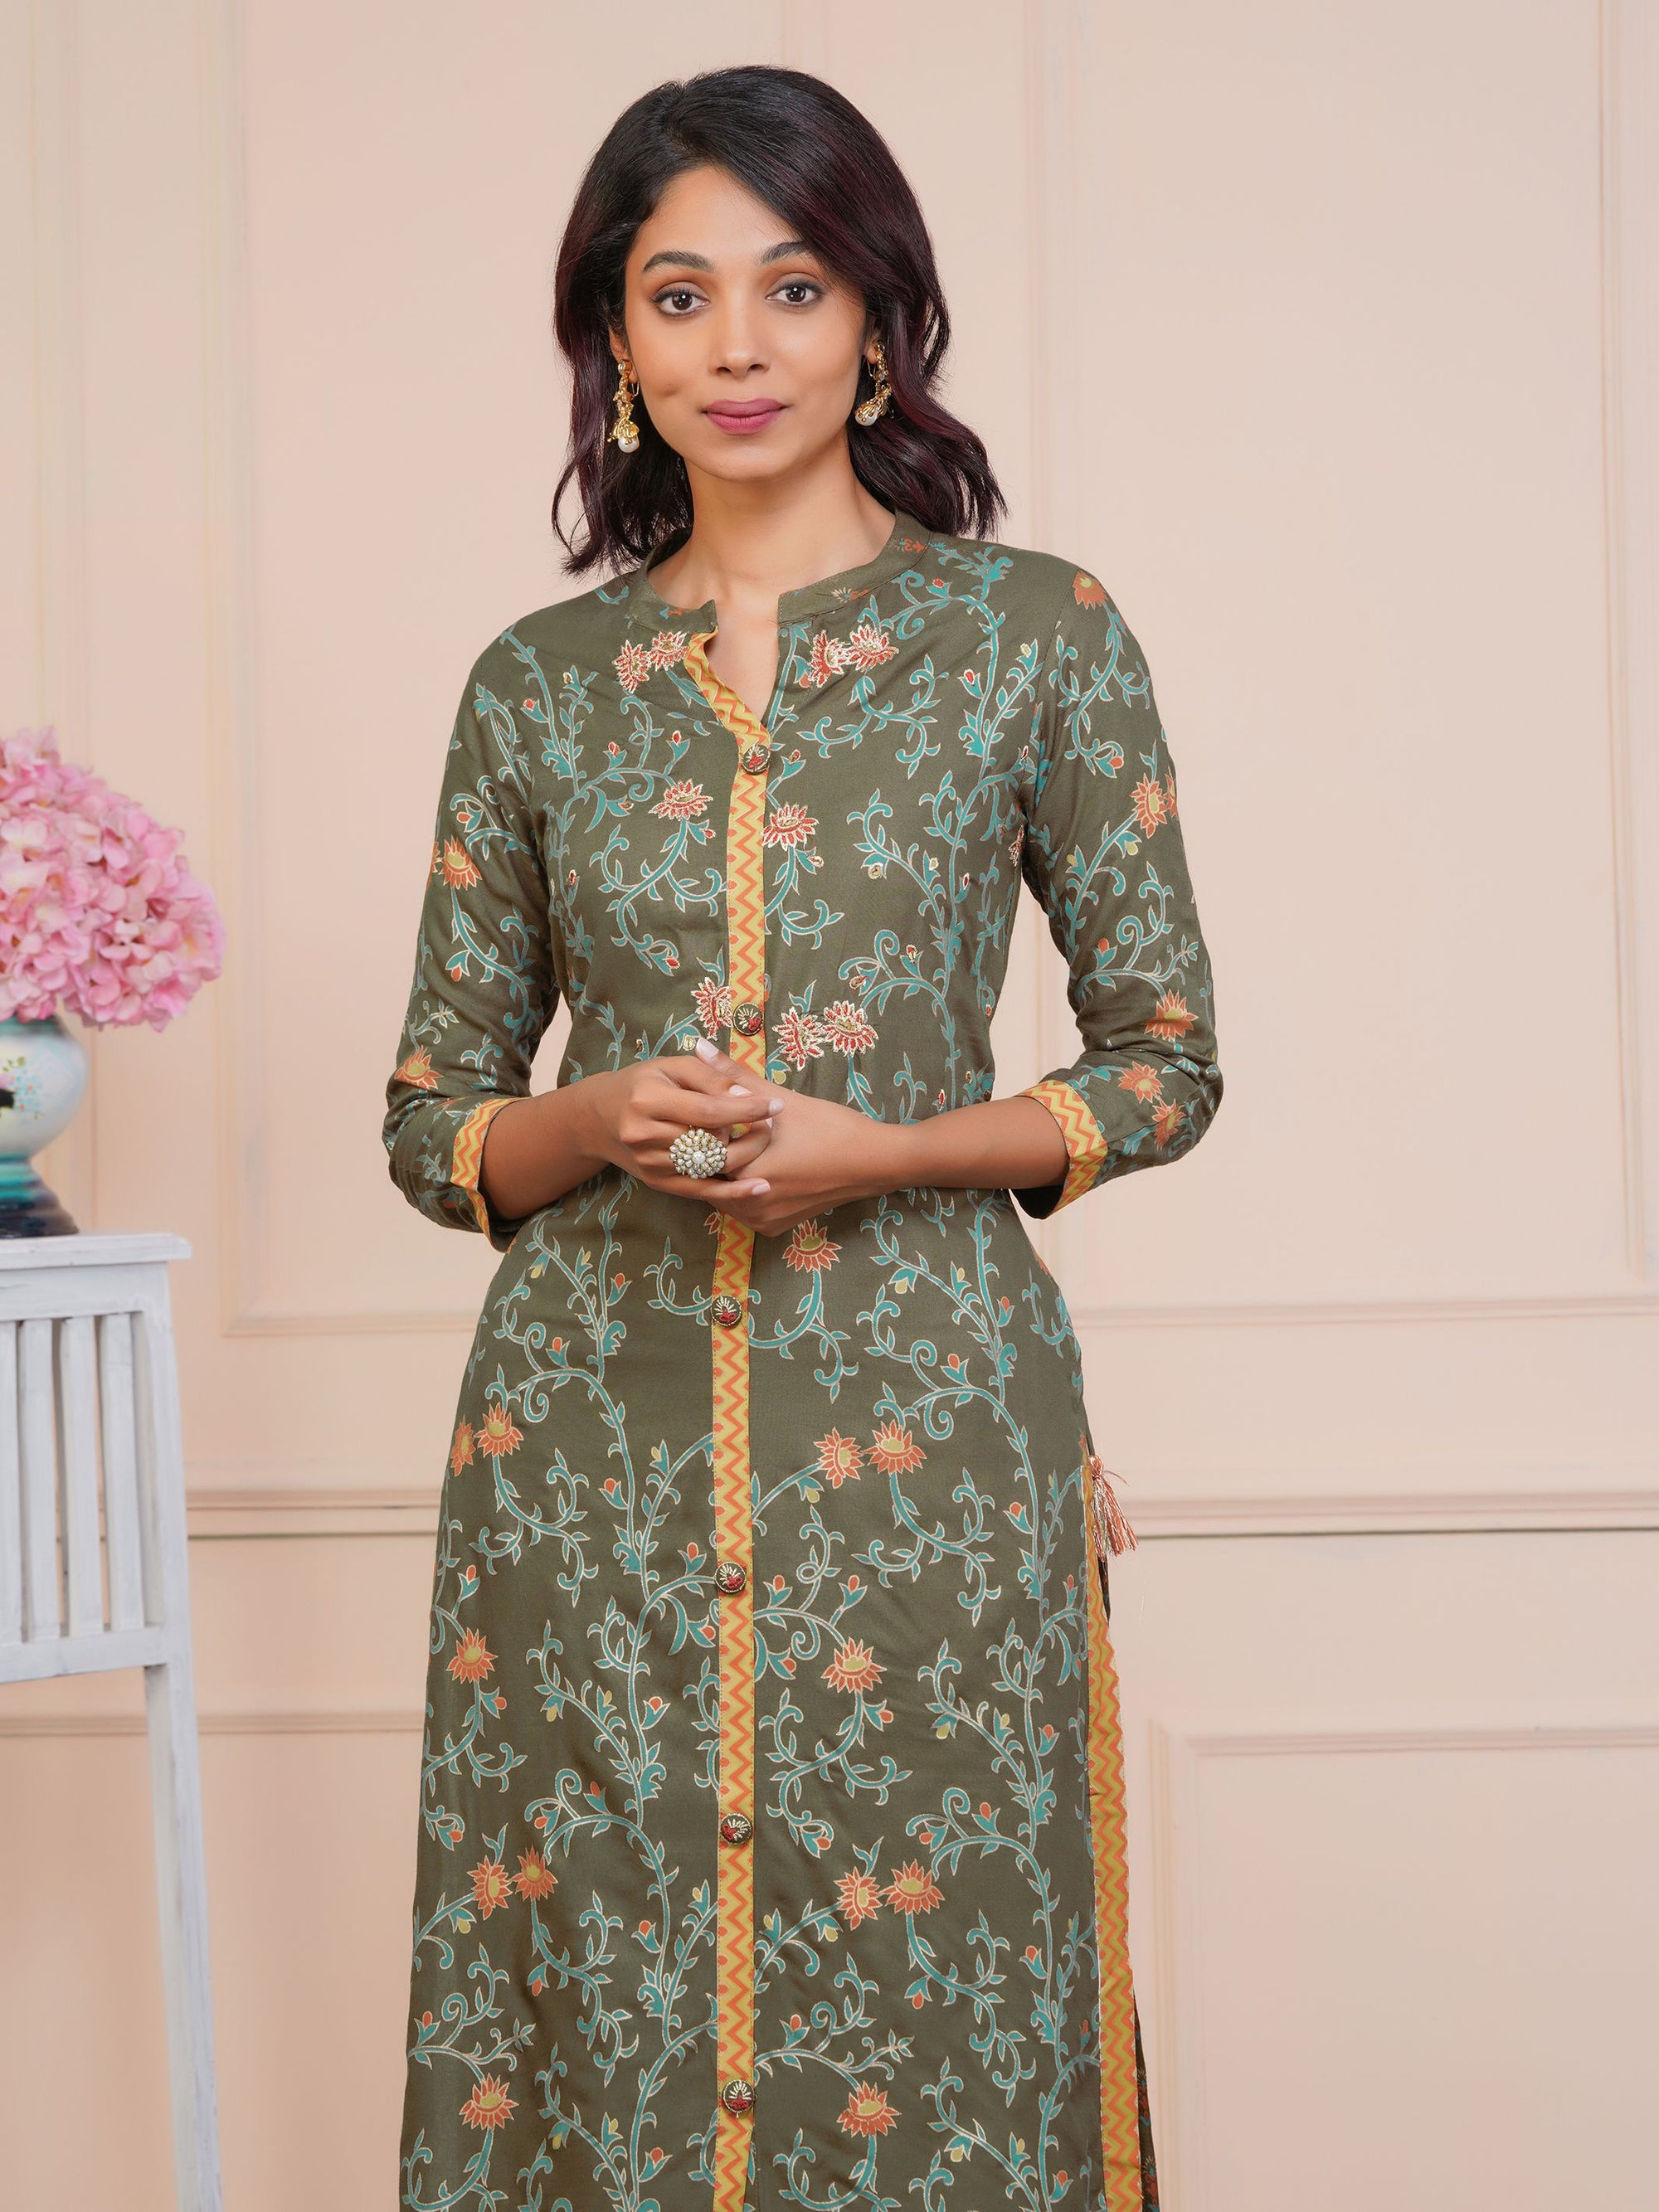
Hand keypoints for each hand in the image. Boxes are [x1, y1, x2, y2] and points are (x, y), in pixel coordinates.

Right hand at [579, 1047, 785, 1203]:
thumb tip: (746, 1095)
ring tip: (762, 1141)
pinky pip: (700, 1190)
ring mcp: (649, 1162)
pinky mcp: (656, 1181)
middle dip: (744, 1132)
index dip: (745, 1109)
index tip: (775, 1105)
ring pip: (707, 1165)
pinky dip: (732, 1192)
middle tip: (769, 1122)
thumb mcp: (672, 1066)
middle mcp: (643, 1134)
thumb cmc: (644, 1083)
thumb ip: (710, 1077)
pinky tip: (760, 1187)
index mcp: (647, 1099)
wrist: (600, 1117)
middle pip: (708, 1141)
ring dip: (741, 1155)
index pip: (707, 1110)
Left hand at [680, 1039, 913, 1236]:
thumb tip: (699, 1046)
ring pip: (725, 1193)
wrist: (873, 1162)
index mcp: (745, 1171)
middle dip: (713, 1151)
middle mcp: (749, 1203)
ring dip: (727, 1172)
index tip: (719, 1114)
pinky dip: (744, 1188)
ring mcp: (761, 1218)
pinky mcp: (772, 1226)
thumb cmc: (830, 1127)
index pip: (700, 1150)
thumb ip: (734, 1074)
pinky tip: (759, 1166)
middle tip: (730, 1128)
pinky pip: (744, 1207)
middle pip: (711, 1174)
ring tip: (744, 1144)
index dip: (705, 1130)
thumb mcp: (780, 1099)